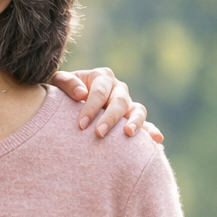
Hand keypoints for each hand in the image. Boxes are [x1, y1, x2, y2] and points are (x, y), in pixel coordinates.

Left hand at [50, 67, 164, 142]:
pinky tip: (157, 139)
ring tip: (128, 134)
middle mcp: (118, 88)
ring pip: (138, 110)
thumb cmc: (61, 94)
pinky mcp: (132, 118)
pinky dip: (151, 130)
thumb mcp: (58, 83)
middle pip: (119, 102)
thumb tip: (81, 93)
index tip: (81, 125)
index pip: (100, 92)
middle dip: (109, 118)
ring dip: (135, 122)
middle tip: (99, 134)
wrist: (66, 104)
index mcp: (101, 77)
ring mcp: (127, 103)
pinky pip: (145, 124)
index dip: (91, 107)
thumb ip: (66, 83)